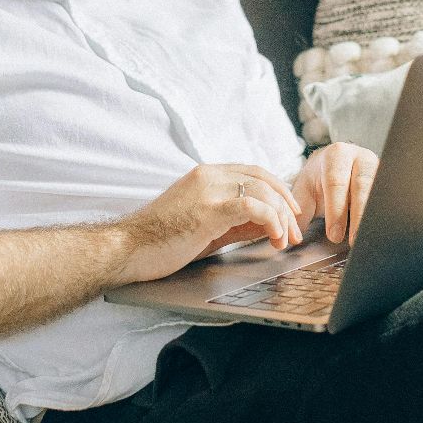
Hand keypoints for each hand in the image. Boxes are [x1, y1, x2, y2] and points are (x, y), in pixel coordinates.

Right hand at [114, 163, 304, 284]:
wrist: (126, 250)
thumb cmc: (160, 241)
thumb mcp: (205, 226)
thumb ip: (235, 221)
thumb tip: (267, 226)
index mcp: (206, 175)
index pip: (254, 172)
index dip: (278, 190)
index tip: (291, 213)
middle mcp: (208, 176)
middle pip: (263, 178)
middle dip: (286, 204)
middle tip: (295, 230)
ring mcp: (208, 190)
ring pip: (262, 190)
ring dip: (282, 216)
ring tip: (286, 239)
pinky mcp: (208, 210)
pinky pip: (251, 206)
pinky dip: (271, 220)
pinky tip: (274, 237)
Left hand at [291, 142, 379, 244]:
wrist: (338, 162)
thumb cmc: (320, 178)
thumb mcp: (305, 191)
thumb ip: (298, 213)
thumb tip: (293, 239)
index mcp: (337, 155)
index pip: (336, 182)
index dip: (335, 210)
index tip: (334, 235)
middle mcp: (360, 157)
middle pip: (362, 185)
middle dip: (358, 215)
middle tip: (353, 241)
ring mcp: (378, 167)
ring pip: (379, 192)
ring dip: (373, 217)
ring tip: (367, 239)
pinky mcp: (388, 180)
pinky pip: (388, 198)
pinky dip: (382, 216)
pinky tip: (377, 233)